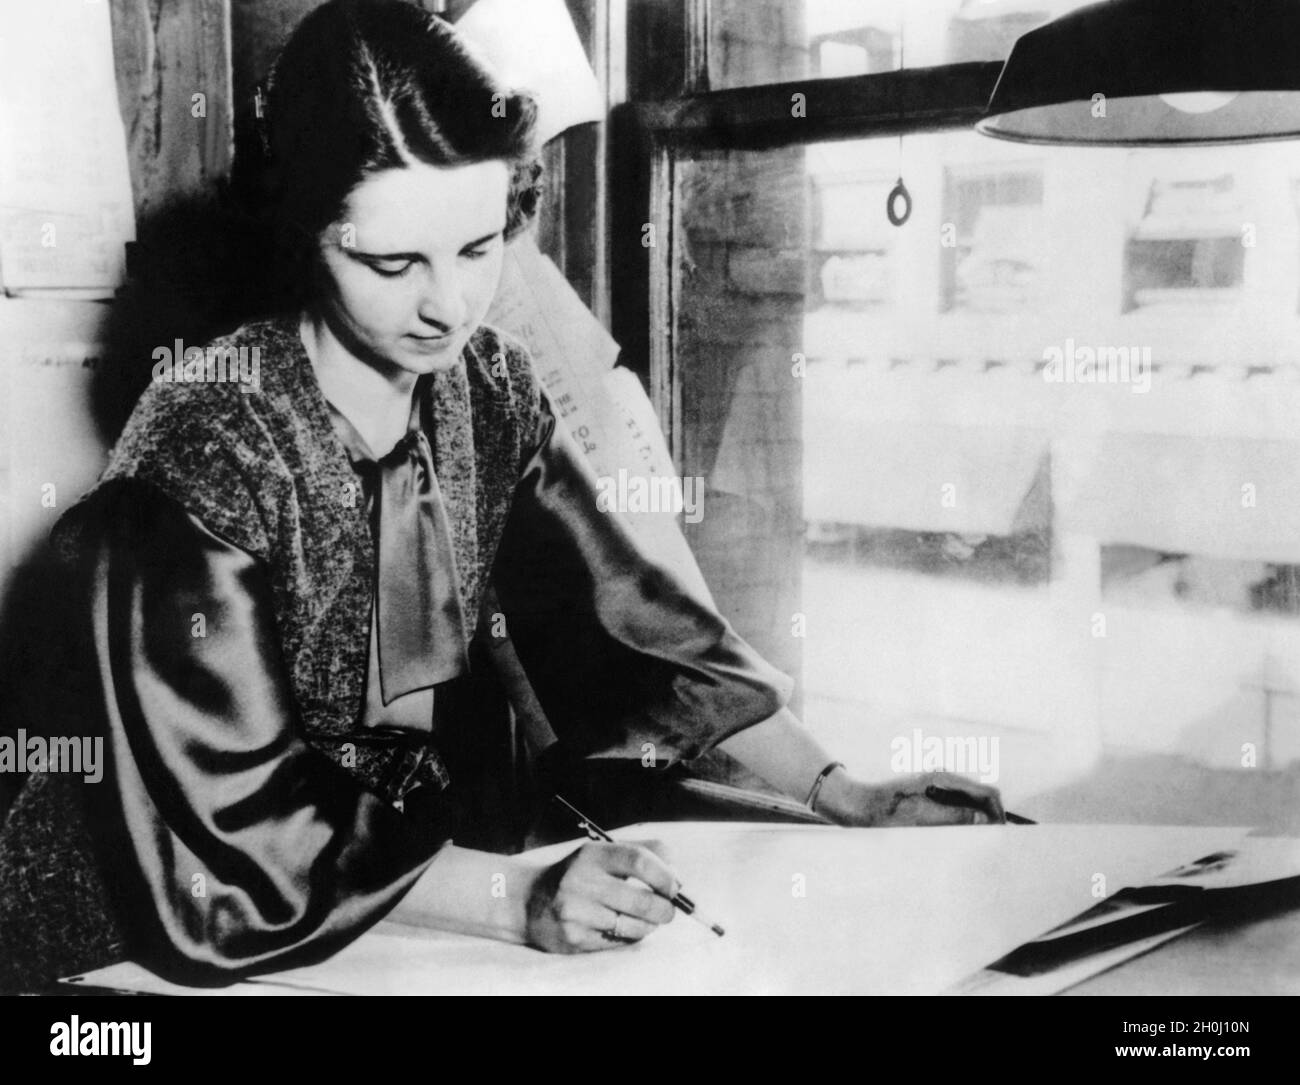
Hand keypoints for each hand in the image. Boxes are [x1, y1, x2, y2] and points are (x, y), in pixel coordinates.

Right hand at [524, 841, 677, 953]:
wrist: (528, 901)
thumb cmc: (578, 875)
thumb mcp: (601, 854)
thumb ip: (643, 853)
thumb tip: (677, 877)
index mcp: (592, 855)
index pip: (639, 861)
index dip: (665, 875)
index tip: (674, 886)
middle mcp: (581, 882)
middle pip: (642, 900)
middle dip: (664, 909)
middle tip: (668, 910)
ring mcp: (576, 912)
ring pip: (634, 926)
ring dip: (649, 925)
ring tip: (645, 920)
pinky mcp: (574, 939)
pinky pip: (618, 942)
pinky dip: (629, 937)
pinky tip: (620, 927)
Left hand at [818, 769, 1005, 826]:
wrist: (860, 806)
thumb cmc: (888, 812)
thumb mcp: (924, 818)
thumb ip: (956, 817)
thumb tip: (985, 821)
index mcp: (945, 777)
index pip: (987, 792)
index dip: (999, 813)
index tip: (1003, 834)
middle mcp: (944, 778)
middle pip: (982, 797)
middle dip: (991, 817)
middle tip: (994, 843)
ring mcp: (938, 785)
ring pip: (970, 803)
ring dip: (977, 820)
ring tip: (978, 842)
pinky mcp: (931, 794)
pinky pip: (956, 806)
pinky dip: (963, 820)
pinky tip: (960, 835)